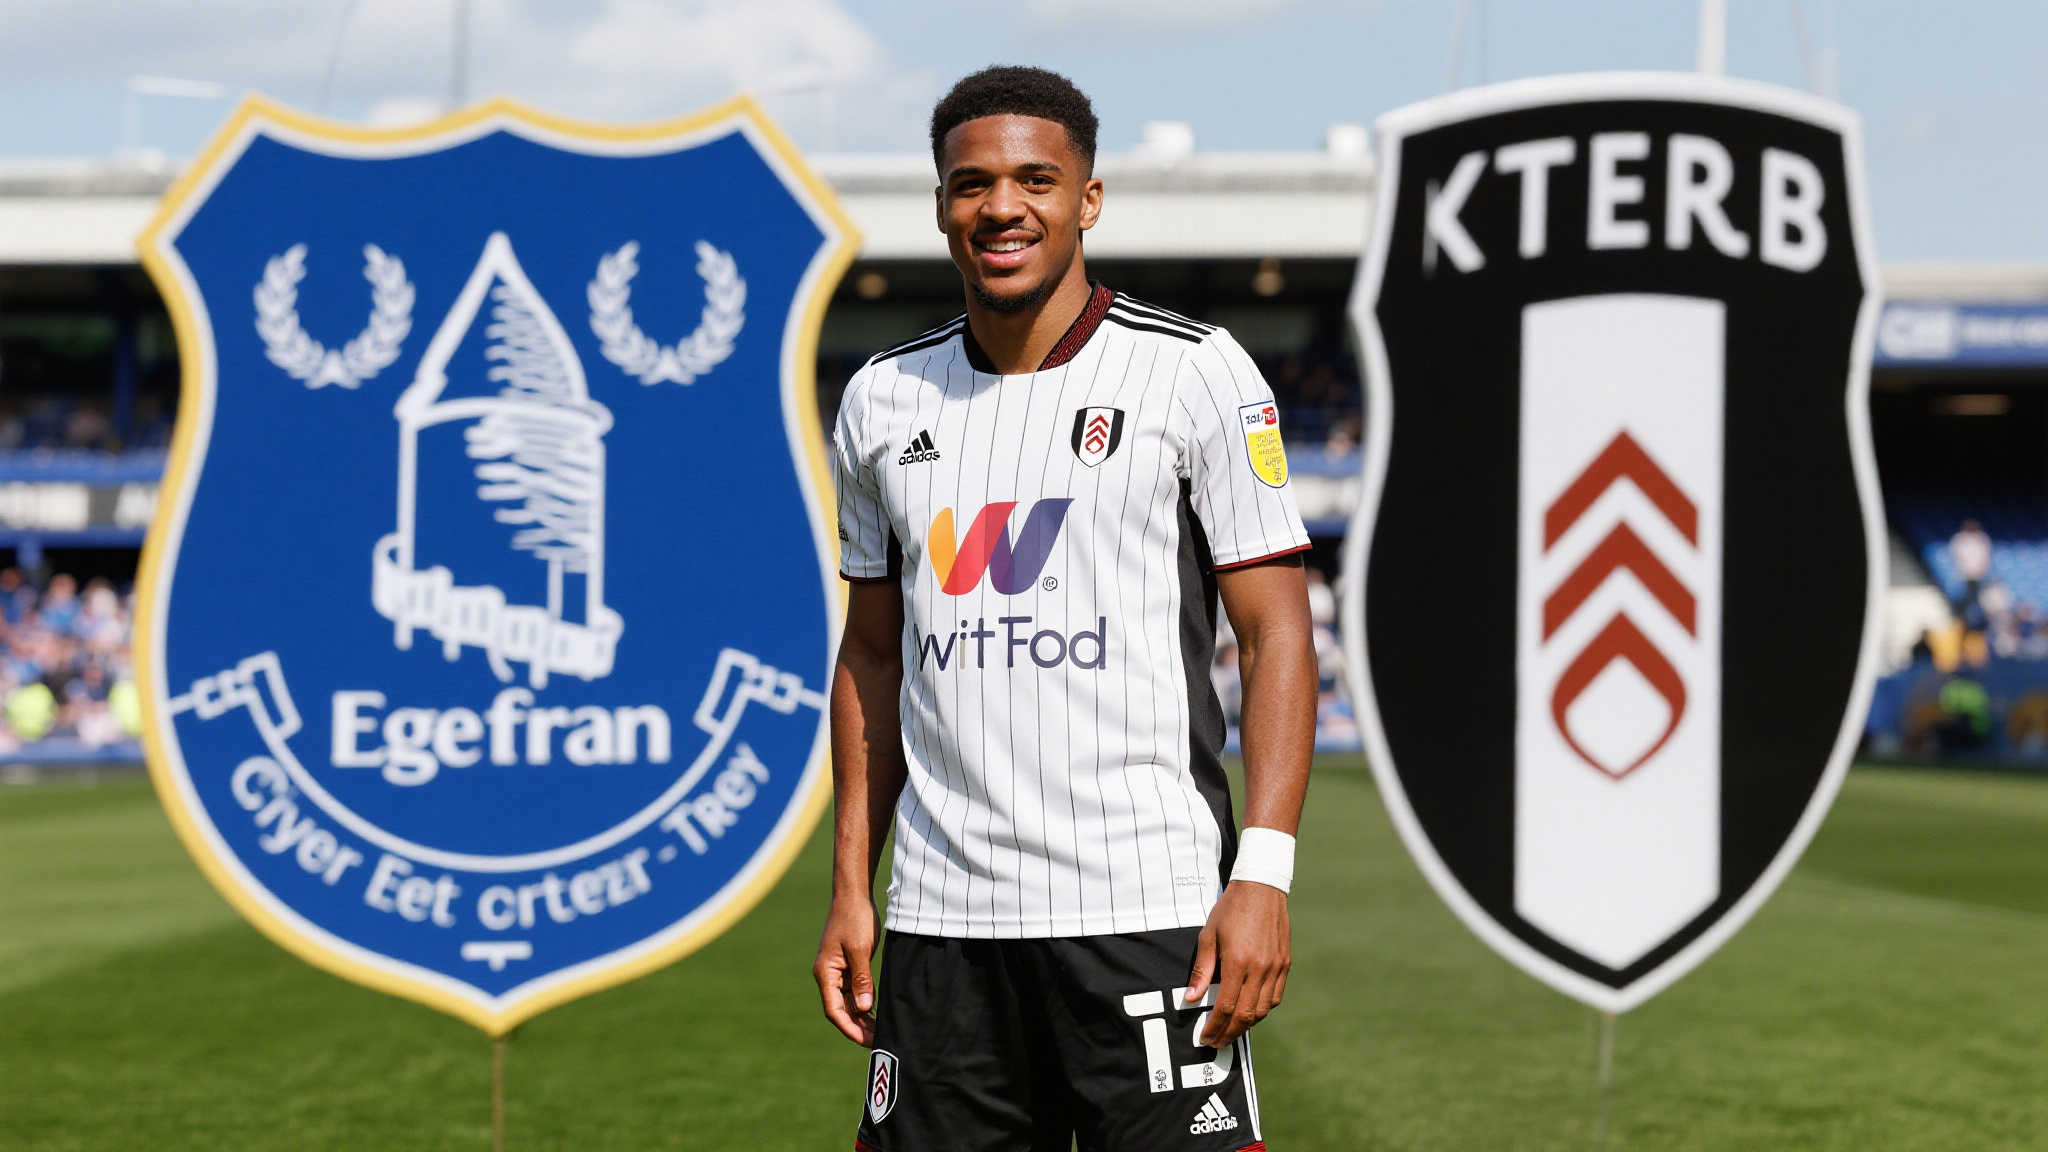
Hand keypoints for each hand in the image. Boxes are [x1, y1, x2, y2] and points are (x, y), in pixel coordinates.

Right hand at [814, 896, 878, 1045]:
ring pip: (848, 1003)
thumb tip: (863, 1008)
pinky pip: (854, 991)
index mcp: (826, 973)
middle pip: (841, 1010)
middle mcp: (828, 976)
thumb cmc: (855, 918)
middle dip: (858, 1027)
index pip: (834, 1010)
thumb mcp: (860, 950)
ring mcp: (838, 971)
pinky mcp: (848, 966)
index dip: (849, 1028)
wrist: (854, 895)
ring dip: (862, 1017)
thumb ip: (861, 980)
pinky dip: (864, 1003)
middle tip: (880, 1040)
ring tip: (881, 1031)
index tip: (866, 1041)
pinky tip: (878, 1013)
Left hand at [1185, 880, 1289, 1047]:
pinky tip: (1251, 1012)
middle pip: (1246, 1015)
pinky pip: (1276, 997)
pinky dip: (1263, 1009)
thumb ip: (1202, 970)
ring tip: (1232, 1030)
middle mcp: (1260, 969)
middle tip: (1217, 1042)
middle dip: (1230, 1033)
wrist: (1261, 887)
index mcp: (1238, 962)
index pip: (1226, 1007)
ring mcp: (1276, 967)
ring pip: (1263, 1009)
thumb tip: (1191, 998)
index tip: (1206, 1037)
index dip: (1215, 1026)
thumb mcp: (1208, 935)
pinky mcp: (1285, 963)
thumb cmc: (1231, 909)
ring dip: (1247, 1025)